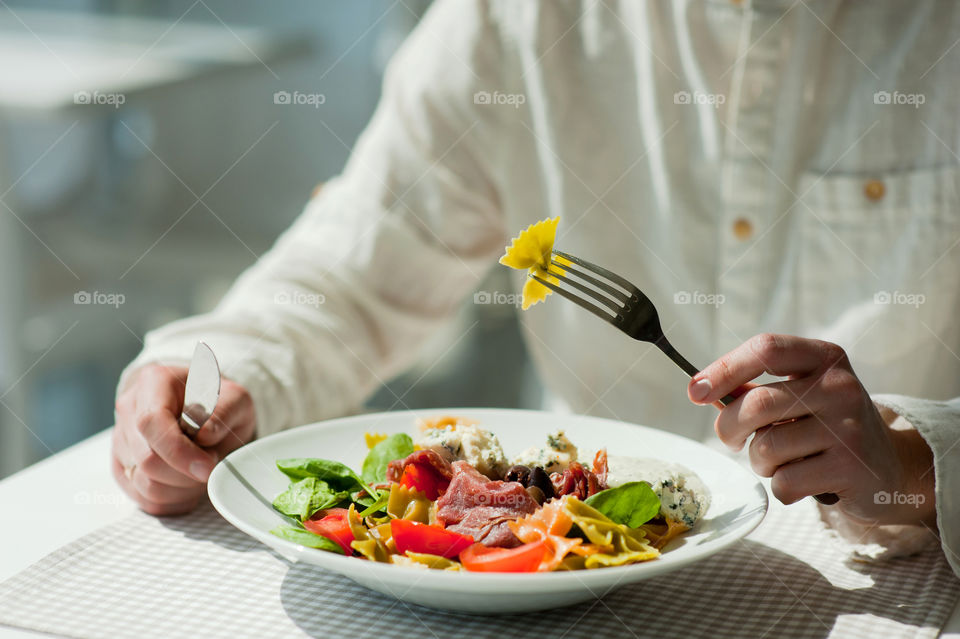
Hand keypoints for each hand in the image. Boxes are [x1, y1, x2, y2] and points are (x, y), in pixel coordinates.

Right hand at [112, 364, 256, 514]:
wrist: (204, 409)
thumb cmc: (218, 402)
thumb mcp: (235, 398)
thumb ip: (224, 411)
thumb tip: (203, 434)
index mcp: (153, 383)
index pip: (151, 422)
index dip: (179, 451)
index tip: (208, 466)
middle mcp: (129, 410)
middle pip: (147, 459)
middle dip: (186, 472)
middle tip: (211, 461)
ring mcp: (121, 441)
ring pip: (144, 483)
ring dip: (182, 488)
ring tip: (201, 471)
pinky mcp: (123, 469)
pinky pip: (144, 499)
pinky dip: (174, 500)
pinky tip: (191, 485)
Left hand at [687, 333, 934, 526]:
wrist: (887, 467)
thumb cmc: (825, 426)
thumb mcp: (800, 394)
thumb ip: (754, 389)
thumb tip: (701, 390)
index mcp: (825, 357)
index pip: (765, 349)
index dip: (723, 369)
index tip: (694, 391)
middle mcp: (841, 386)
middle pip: (756, 404)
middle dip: (728, 427)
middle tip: (730, 438)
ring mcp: (849, 427)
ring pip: (766, 448)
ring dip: (759, 461)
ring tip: (781, 460)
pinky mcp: (851, 468)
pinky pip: (784, 482)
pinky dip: (781, 486)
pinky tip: (804, 480)